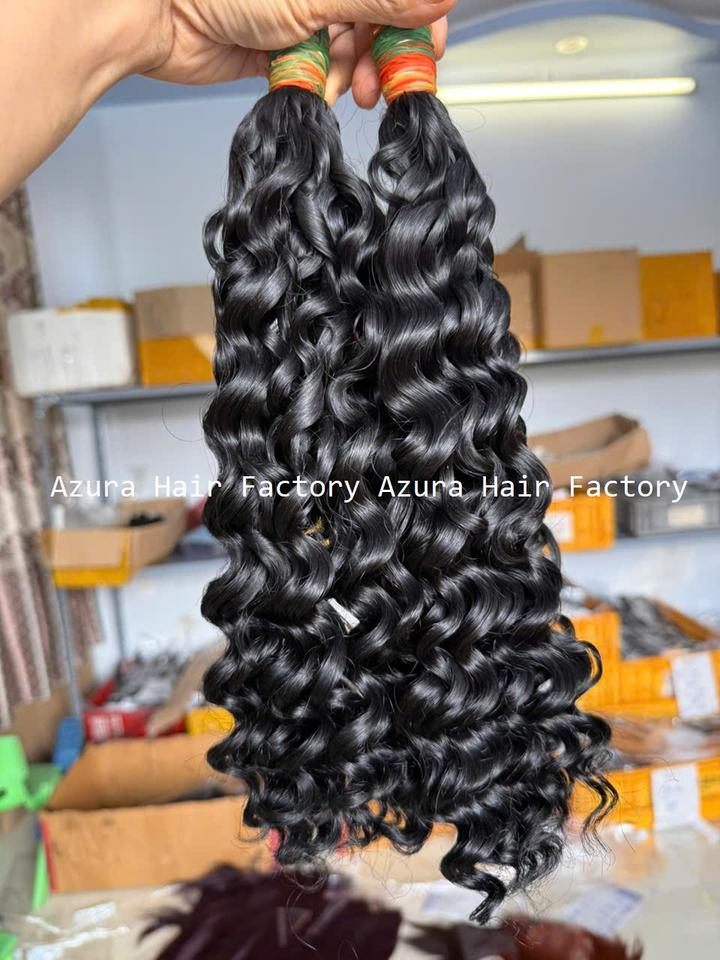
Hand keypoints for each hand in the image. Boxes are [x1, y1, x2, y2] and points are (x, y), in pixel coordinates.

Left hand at [138, 1, 452, 106]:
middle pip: (375, 20)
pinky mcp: (281, 47)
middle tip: (389, 82)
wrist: (158, 16)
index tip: (428, 47)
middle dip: (385, 54)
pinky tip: (323, 91)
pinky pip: (319, 70)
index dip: (417, 18)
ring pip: (349, 49)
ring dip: (355, 75)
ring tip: (352, 92)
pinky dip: (325, 85)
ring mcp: (299, 14)